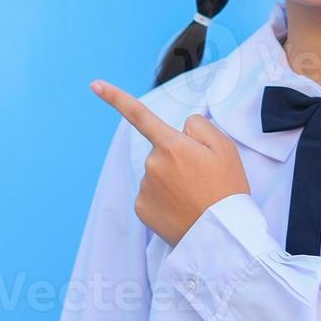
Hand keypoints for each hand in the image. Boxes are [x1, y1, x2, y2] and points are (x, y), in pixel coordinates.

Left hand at [90, 79, 251, 247]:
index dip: (115, 98)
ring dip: (172, 180)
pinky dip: (164, 198)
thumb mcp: (225, 148)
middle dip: (178, 158)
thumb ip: (199, 127)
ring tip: (195, 196)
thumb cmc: (227, 189)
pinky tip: (181, 208)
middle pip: (162, 149)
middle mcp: (152, 163)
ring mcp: (145, 187)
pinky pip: (151, 194)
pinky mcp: (141, 208)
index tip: (94, 84)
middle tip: (202, 178)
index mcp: (172, 144)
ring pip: (157, 173)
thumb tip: (179, 128)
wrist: (223, 236)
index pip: (139, 115)